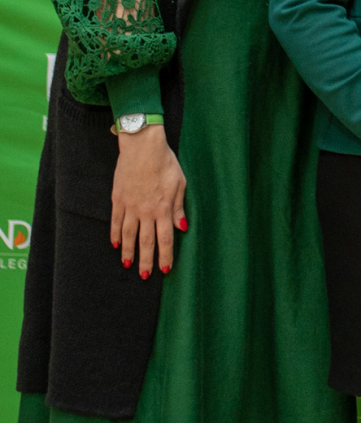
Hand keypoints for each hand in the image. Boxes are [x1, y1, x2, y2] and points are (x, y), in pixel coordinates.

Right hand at [111, 126, 186, 277]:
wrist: (142, 146)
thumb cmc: (165, 163)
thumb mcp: (180, 183)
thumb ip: (179, 207)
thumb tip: (182, 228)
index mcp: (164, 208)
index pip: (165, 239)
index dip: (165, 256)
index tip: (165, 269)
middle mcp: (146, 211)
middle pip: (145, 242)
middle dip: (145, 261)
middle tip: (144, 276)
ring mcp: (130, 206)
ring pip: (129, 235)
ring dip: (128, 252)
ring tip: (127, 265)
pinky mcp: (118, 198)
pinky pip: (116, 221)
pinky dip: (116, 234)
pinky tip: (116, 244)